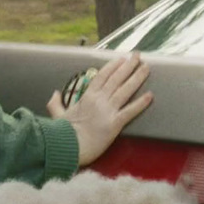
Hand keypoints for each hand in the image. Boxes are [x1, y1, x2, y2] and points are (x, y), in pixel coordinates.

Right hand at [47, 53, 153, 168]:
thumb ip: (55, 103)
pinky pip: (130, 111)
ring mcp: (107, 111)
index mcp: (87, 97)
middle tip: (138, 56)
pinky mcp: (114, 124)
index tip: (122, 59)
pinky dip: (140, 103)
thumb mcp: (58, 115)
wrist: (68, 148)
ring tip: (146, 68)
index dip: (114, 66)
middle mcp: (99, 100)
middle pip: (117, 78)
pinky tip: (150, 96)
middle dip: (129, 65)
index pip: (102, 76)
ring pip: (125, 90)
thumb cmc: (62, 134)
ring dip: (137, 77)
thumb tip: (53, 94)